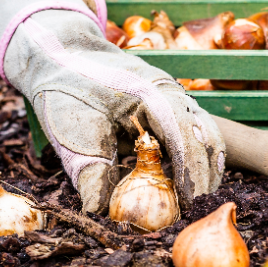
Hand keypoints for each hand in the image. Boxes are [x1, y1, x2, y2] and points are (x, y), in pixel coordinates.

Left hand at [0, 0, 224, 213]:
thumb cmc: (67, 90)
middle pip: (206, 137)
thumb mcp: (74, 131)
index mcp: (153, 94)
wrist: (61, 55)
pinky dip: (187, 158)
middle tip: (193, 211)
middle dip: (204, 177)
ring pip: (203, 135)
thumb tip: (97, 211)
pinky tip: (175, 183)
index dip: (191, 175)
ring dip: (200, 168)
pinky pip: (188, 133)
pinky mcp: (166, 106)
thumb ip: (89, 172)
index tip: (188, 207)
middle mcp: (171, 93)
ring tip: (188, 202)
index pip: (186, 138)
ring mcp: (172, 97)